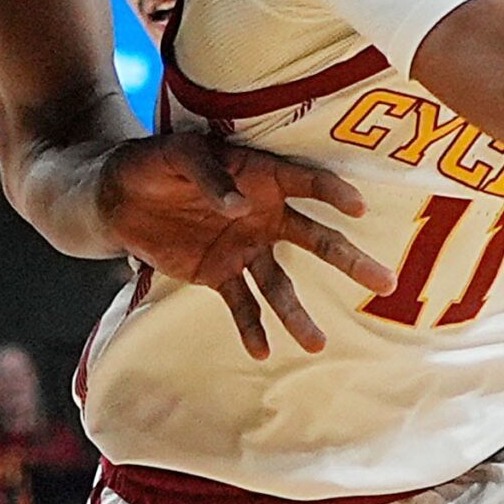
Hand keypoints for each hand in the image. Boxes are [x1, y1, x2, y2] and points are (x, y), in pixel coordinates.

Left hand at [94, 133, 388, 358]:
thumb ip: (209, 175)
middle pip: (315, 239)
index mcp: (261, 176)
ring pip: (281, 284)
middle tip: (385, 283)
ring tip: (317, 344)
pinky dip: (252, 327)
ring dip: (298, 313)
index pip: (307, 182)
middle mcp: (264, 215)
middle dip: (349, 261)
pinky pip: (241, 303)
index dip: (334, 192)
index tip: (359, 209)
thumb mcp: (178, 153)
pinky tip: (264, 350)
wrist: (117, 196)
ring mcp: (245, 247)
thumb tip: (239, 206)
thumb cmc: (154, 161)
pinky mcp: (219, 274)